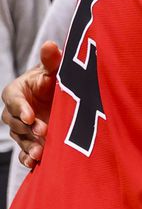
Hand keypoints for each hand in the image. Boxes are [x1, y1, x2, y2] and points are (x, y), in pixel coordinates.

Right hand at [2, 42, 61, 168]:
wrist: (60, 96)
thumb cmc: (53, 80)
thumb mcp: (54, 70)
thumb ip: (51, 60)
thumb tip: (50, 44)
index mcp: (15, 92)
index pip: (13, 101)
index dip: (21, 109)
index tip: (30, 116)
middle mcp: (15, 112)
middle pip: (16, 123)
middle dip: (29, 128)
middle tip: (44, 132)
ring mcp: (22, 129)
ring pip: (20, 139)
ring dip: (29, 146)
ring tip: (40, 153)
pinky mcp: (30, 141)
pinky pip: (24, 152)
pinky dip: (27, 159)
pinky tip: (34, 164)